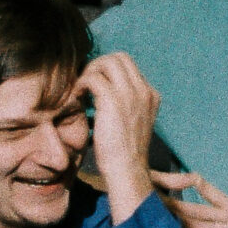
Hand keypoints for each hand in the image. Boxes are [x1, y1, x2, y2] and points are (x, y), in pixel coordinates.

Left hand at [76, 53, 160, 222]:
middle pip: (120, 58)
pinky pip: (93, 77)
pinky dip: (81, 83)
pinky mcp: (113, 100)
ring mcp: (130, 94)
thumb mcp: (132, 124)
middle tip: (87, 82)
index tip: (96, 84)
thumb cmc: (124, 152)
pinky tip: (77, 97)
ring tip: (81, 89)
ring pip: (107, 62)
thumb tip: (103, 94)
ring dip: (90, 71)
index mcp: (150, 96)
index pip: (129, 67)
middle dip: (99, 64)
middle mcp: (143, 91)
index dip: (110, 71)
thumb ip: (125, 105)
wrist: (127, 169)